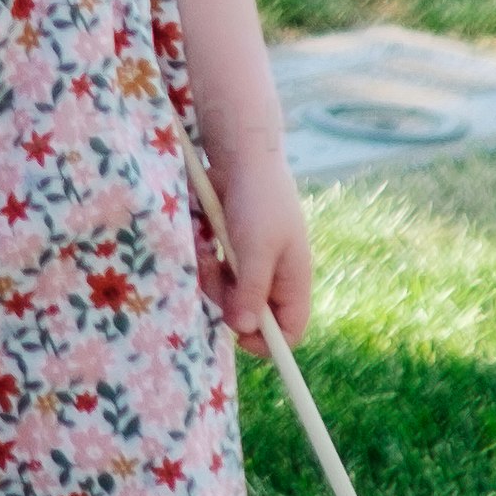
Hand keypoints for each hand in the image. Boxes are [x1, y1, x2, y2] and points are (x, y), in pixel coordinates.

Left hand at [192, 149, 312, 346]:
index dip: (267, 340)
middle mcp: (274, 274)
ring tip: (207, 248)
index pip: (289, 330)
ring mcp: (251, 259)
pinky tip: (202, 236)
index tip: (238, 335)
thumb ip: (250, 290)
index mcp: (293, 279)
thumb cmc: (258, 201)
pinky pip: (214, 268)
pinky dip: (205, 257)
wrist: (241, 154)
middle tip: (214, 273)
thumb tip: (243, 329)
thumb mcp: (256, 249)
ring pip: (227, 291)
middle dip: (227, 299)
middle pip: (250, 313)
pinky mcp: (231, 245)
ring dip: (211, 275)